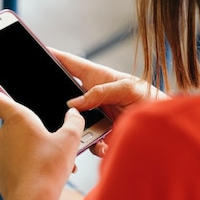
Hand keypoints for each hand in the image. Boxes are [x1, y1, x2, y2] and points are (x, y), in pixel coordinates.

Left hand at [0, 83, 84, 199]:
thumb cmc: (50, 167)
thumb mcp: (70, 141)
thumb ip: (74, 123)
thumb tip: (74, 115)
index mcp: (17, 118)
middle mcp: (3, 134)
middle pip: (17, 123)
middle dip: (35, 129)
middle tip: (55, 138)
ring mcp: (0, 154)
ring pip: (19, 145)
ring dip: (35, 149)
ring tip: (57, 162)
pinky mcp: (1, 172)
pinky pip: (16, 162)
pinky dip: (30, 164)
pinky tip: (46, 175)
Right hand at [51, 48, 168, 156]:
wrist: (162, 128)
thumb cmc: (150, 100)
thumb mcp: (127, 89)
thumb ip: (100, 92)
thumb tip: (74, 104)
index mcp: (96, 77)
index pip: (69, 63)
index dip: (53, 57)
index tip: (36, 51)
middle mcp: (92, 96)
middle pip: (65, 96)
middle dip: (55, 101)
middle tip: (45, 104)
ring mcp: (93, 115)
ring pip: (72, 121)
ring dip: (74, 129)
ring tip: (86, 134)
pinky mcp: (98, 134)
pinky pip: (85, 141)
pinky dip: (91, 146)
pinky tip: (104, 147)